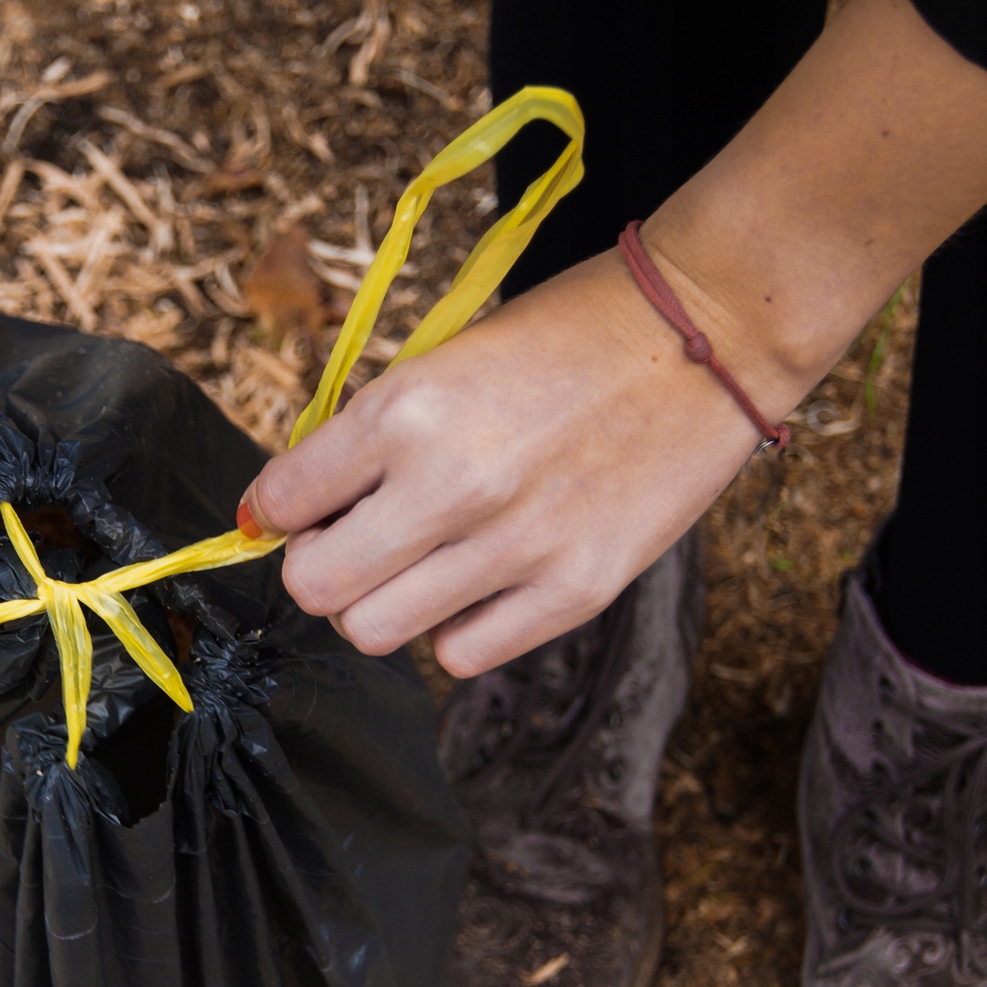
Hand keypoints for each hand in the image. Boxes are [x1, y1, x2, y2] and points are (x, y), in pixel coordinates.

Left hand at [242, 0, 986, 678]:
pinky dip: (454, 629)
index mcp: (406, 410)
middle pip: (315, 588)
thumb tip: (291, 506)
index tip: (294, 510)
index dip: (278, 511)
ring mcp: (514, 546)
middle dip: (319, 566)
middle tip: (350, 543)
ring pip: (375, 632)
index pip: (282, 502)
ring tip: (417, 563)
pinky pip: (460, 655)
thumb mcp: (443, 359)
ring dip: (381, 602)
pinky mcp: (574, 590)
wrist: (708, 331)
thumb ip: (369, 435)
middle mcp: (451, 485)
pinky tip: (478, 583)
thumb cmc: (567, 334)